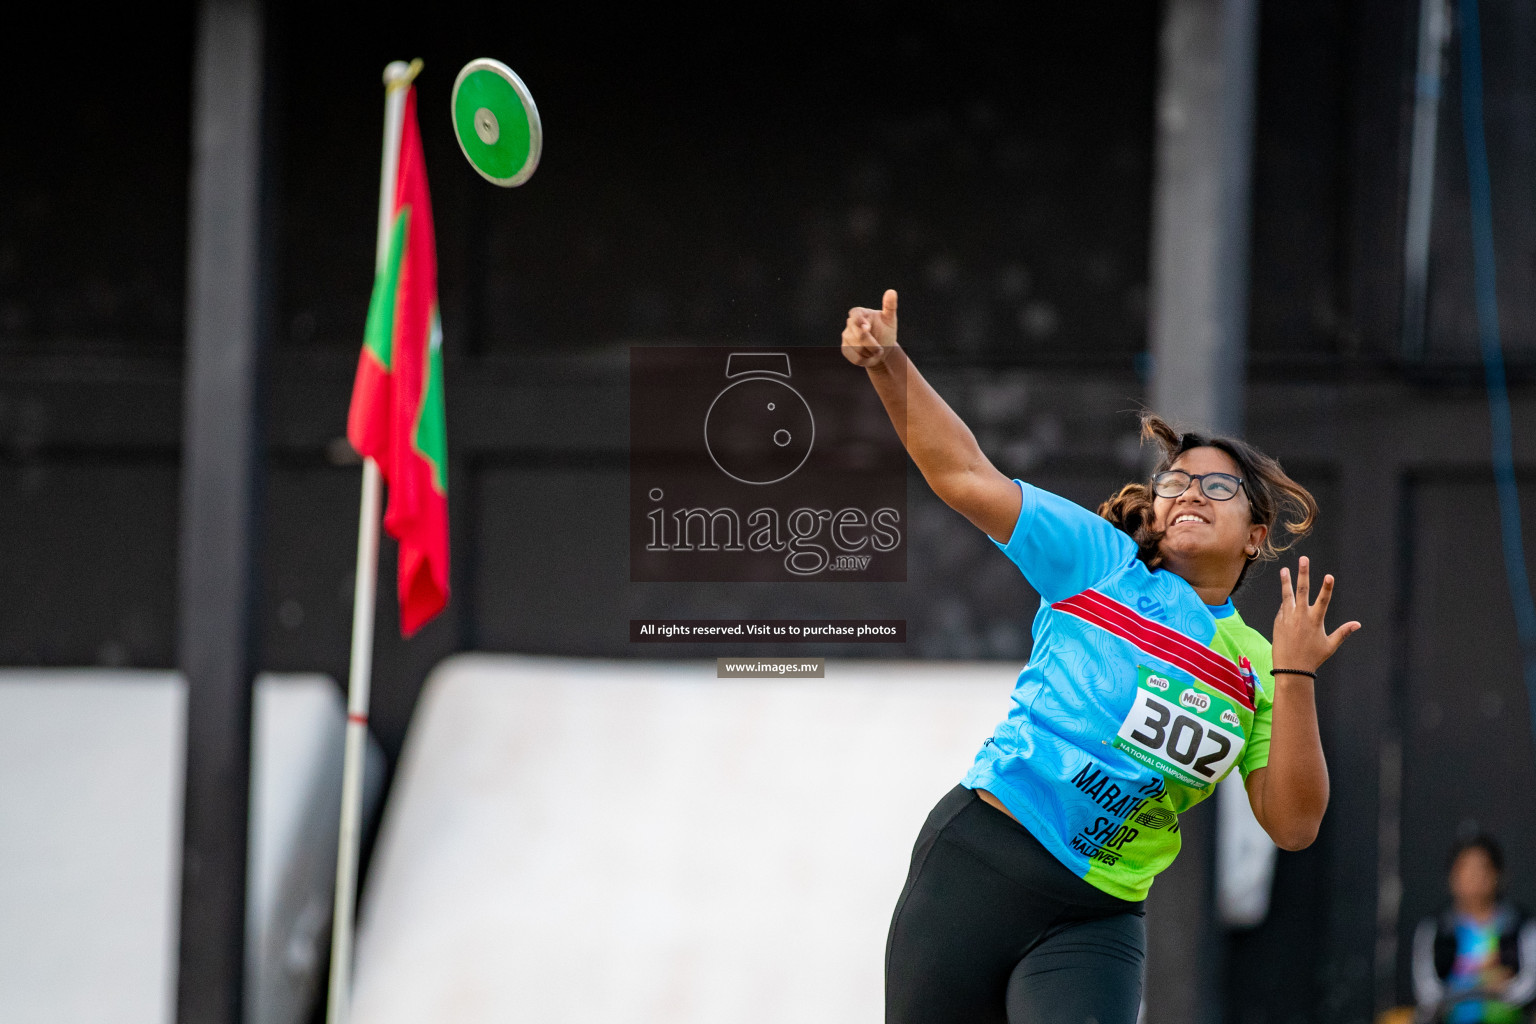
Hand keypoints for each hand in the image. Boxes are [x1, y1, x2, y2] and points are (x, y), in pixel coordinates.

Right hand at [842, 289, 898, 366]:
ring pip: (857, 348)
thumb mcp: (890, 319)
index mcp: (859, 313)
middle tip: (880, 348)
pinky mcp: (845, 348)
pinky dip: (865, 360)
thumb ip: (890, 306)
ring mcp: (846, 336)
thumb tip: (892, 291)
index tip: (867, 328)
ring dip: (870, 353)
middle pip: (858, 335)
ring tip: (875, 351)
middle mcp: (850, 323)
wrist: (882, 350)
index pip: (855, 315)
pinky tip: (869, 356)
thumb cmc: (886, 332)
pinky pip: (854, 357)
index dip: (860, 323)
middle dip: (872, 344)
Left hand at [1271, 556, 1360, 673]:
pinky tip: (1287, 596)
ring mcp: (1288, 618)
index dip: (1327, 588)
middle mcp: (1301, 617)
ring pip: (1287, 596)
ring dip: (1286, 582)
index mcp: (1315, 621)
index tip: (1328, 575)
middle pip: (1302, 591)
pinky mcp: (1278, 622)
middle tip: (1304, 559)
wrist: (1291, 669)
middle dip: (1303, 574)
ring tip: (1284, 570)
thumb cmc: (1313, 658)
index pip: (1323, 600)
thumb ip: (1343, 632)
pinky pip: (1283, 609)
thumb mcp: (1330, 645)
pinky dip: (1286, 603)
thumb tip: (1358, 624)